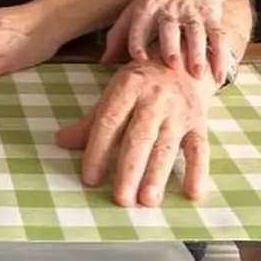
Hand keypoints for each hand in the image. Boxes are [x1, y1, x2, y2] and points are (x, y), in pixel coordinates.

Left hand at [56, 59, 213, 205]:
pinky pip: (200, 148)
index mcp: (128, 86)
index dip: (97, 150)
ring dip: (157, 174)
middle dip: (130, 168)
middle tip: (121, 198)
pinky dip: (198, 171)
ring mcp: (179, 111)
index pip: (109, 121)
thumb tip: (61, 141)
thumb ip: (91, 119)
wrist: (183, 59)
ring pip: (167, 145)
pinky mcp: (199, 123)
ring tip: (148, 200)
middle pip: (139, 136)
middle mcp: (154, 98)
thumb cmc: (142, 81)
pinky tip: (192, 194)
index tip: (90, 178)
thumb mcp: (115, 91)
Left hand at [106, 0, 247, 82]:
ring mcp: (192, 12)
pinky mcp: (212, 15)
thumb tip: (104, 60)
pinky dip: (220, 55)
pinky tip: (220, 74)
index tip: (139, 58)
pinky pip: (217, 35)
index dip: (137, 39)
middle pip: (169, 27)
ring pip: (196, 32)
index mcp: (147, 7)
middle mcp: (169, 9)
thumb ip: (120, 34)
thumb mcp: (136, 7)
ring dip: (197, 52)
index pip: (139, 23)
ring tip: (198, 72)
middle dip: (170, 45)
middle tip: (172, 64)